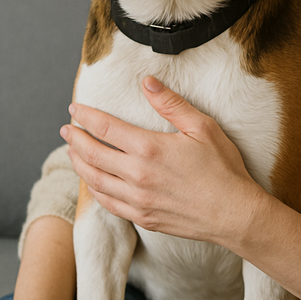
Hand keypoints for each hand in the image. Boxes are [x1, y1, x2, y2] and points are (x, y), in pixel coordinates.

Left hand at [61, 76, 267, 245]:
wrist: (233, 213)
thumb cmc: (222, 168)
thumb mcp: (202, 127)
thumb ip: (171, 104)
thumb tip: (147, 82)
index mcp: (149, 149)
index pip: (105, 128)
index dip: (86, 116)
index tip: (75, 109)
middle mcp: (137, 175)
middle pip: (93, 155)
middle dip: (75, 139)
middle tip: (66, 129)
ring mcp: (138, 199)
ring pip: (95, 181)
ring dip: (79, 164)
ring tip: (72, 152)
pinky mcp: (143, 217)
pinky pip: (108, 204)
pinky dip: (95, 190)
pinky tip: (93, 182)